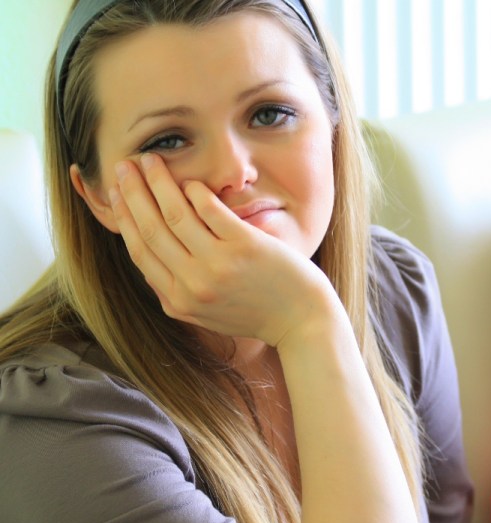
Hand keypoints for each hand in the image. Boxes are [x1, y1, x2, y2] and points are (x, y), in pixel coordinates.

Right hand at [109, 153, 337, 345]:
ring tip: (150, 160)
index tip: (116, 193)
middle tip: (123, 166)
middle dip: (132, 193)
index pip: (140, 251)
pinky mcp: (245, 247)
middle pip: (151, 229)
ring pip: (175, 215)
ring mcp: (219, 265)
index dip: (125, 218)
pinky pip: (211, 210)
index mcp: (178, 300)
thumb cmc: (257, 313)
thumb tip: (148, 264)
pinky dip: (196, 191)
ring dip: (158, 183)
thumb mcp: (207, 315)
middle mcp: (193, 284)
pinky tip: (191, 181)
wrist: (302, 321)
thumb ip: (177, 293)